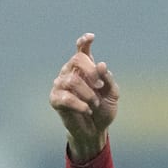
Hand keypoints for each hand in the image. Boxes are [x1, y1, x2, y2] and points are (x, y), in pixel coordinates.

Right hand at [49, 33, 118, 161]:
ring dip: (88, 94)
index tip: (91, 37)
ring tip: (95, 104)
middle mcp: (70, 72)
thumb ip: (108, 79)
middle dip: (92, 73)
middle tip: (100, 87)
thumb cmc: (103, 109)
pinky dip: (80, 104)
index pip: (81, 51)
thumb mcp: (112, 95)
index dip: (84, 43)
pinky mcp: (55, 99)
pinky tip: (87, 110)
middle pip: (77, 60)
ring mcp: (60, 85)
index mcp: (84, 69)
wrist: (96, 129)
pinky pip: (66, 97)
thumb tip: (101, 64)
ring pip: (72, 80)